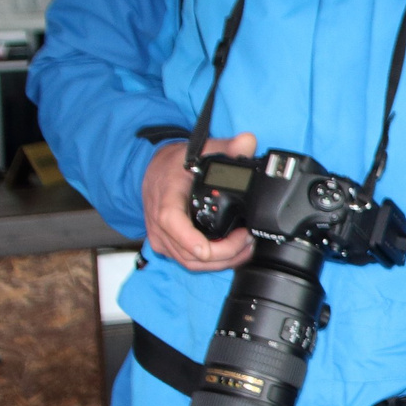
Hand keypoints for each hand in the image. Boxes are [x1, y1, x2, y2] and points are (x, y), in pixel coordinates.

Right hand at [143, 134, 258, 270]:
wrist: (156, 171)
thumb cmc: (177, 164)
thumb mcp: (202, 150)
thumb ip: (227, 146)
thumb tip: (249, 142)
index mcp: (166, 197)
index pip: (171, 222)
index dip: (189, 239)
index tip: (208, 248)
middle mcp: (159, 222)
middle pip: (187, 251)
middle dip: (222, 253)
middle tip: (247, 240)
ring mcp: (161, 237)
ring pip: (190, 262)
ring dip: (221, 261)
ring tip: (245, 247)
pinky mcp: (167, 245)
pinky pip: (188, 262)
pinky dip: (212, 263)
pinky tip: (232, 253)